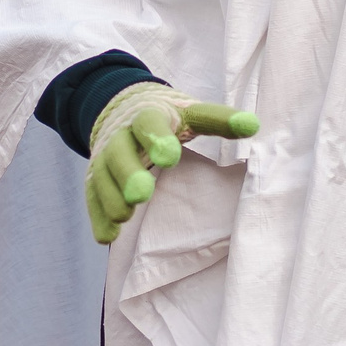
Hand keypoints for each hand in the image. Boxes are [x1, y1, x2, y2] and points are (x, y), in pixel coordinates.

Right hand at [87, 83, 257, 243]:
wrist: (122, 109)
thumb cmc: (168, 117)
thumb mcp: (191, 113)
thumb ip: (218, 120)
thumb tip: (253, 125)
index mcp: (149, 115)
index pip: (149, 123)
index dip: (157, 138)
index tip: (170, 156)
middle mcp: (122, 136)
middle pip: (119, 153)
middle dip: (128, 173)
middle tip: (142, 193)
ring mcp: (105, 157)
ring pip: (101, 177)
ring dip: (111, 197)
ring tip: (125, 216)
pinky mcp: (96, 178)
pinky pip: (92, 198)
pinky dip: (98, 217)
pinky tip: (108, 236)